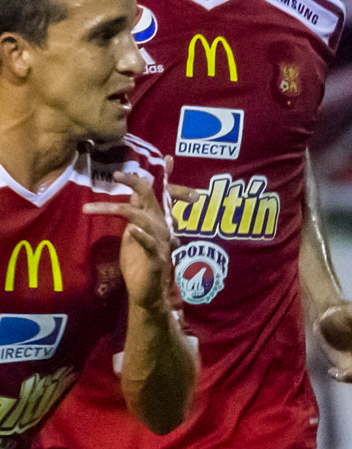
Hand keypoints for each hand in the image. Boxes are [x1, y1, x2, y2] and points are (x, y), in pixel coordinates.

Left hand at [84, 172, 173, 312]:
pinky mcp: (156, 258)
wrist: (149, 291)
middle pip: (149, 198)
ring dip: (115, 209)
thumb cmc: (139, 262)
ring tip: (89, 208)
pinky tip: (133, 231)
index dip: (159, 175)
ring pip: (141, 218)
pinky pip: (149, 244)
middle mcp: (160, 226)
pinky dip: (142, 237)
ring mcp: (159, 241)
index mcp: (155, 219)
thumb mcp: (134, 232)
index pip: (155, 192)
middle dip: (134, 183)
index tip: (164, 158)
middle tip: (116, 174)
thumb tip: (132, 195)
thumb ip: (135, 214)